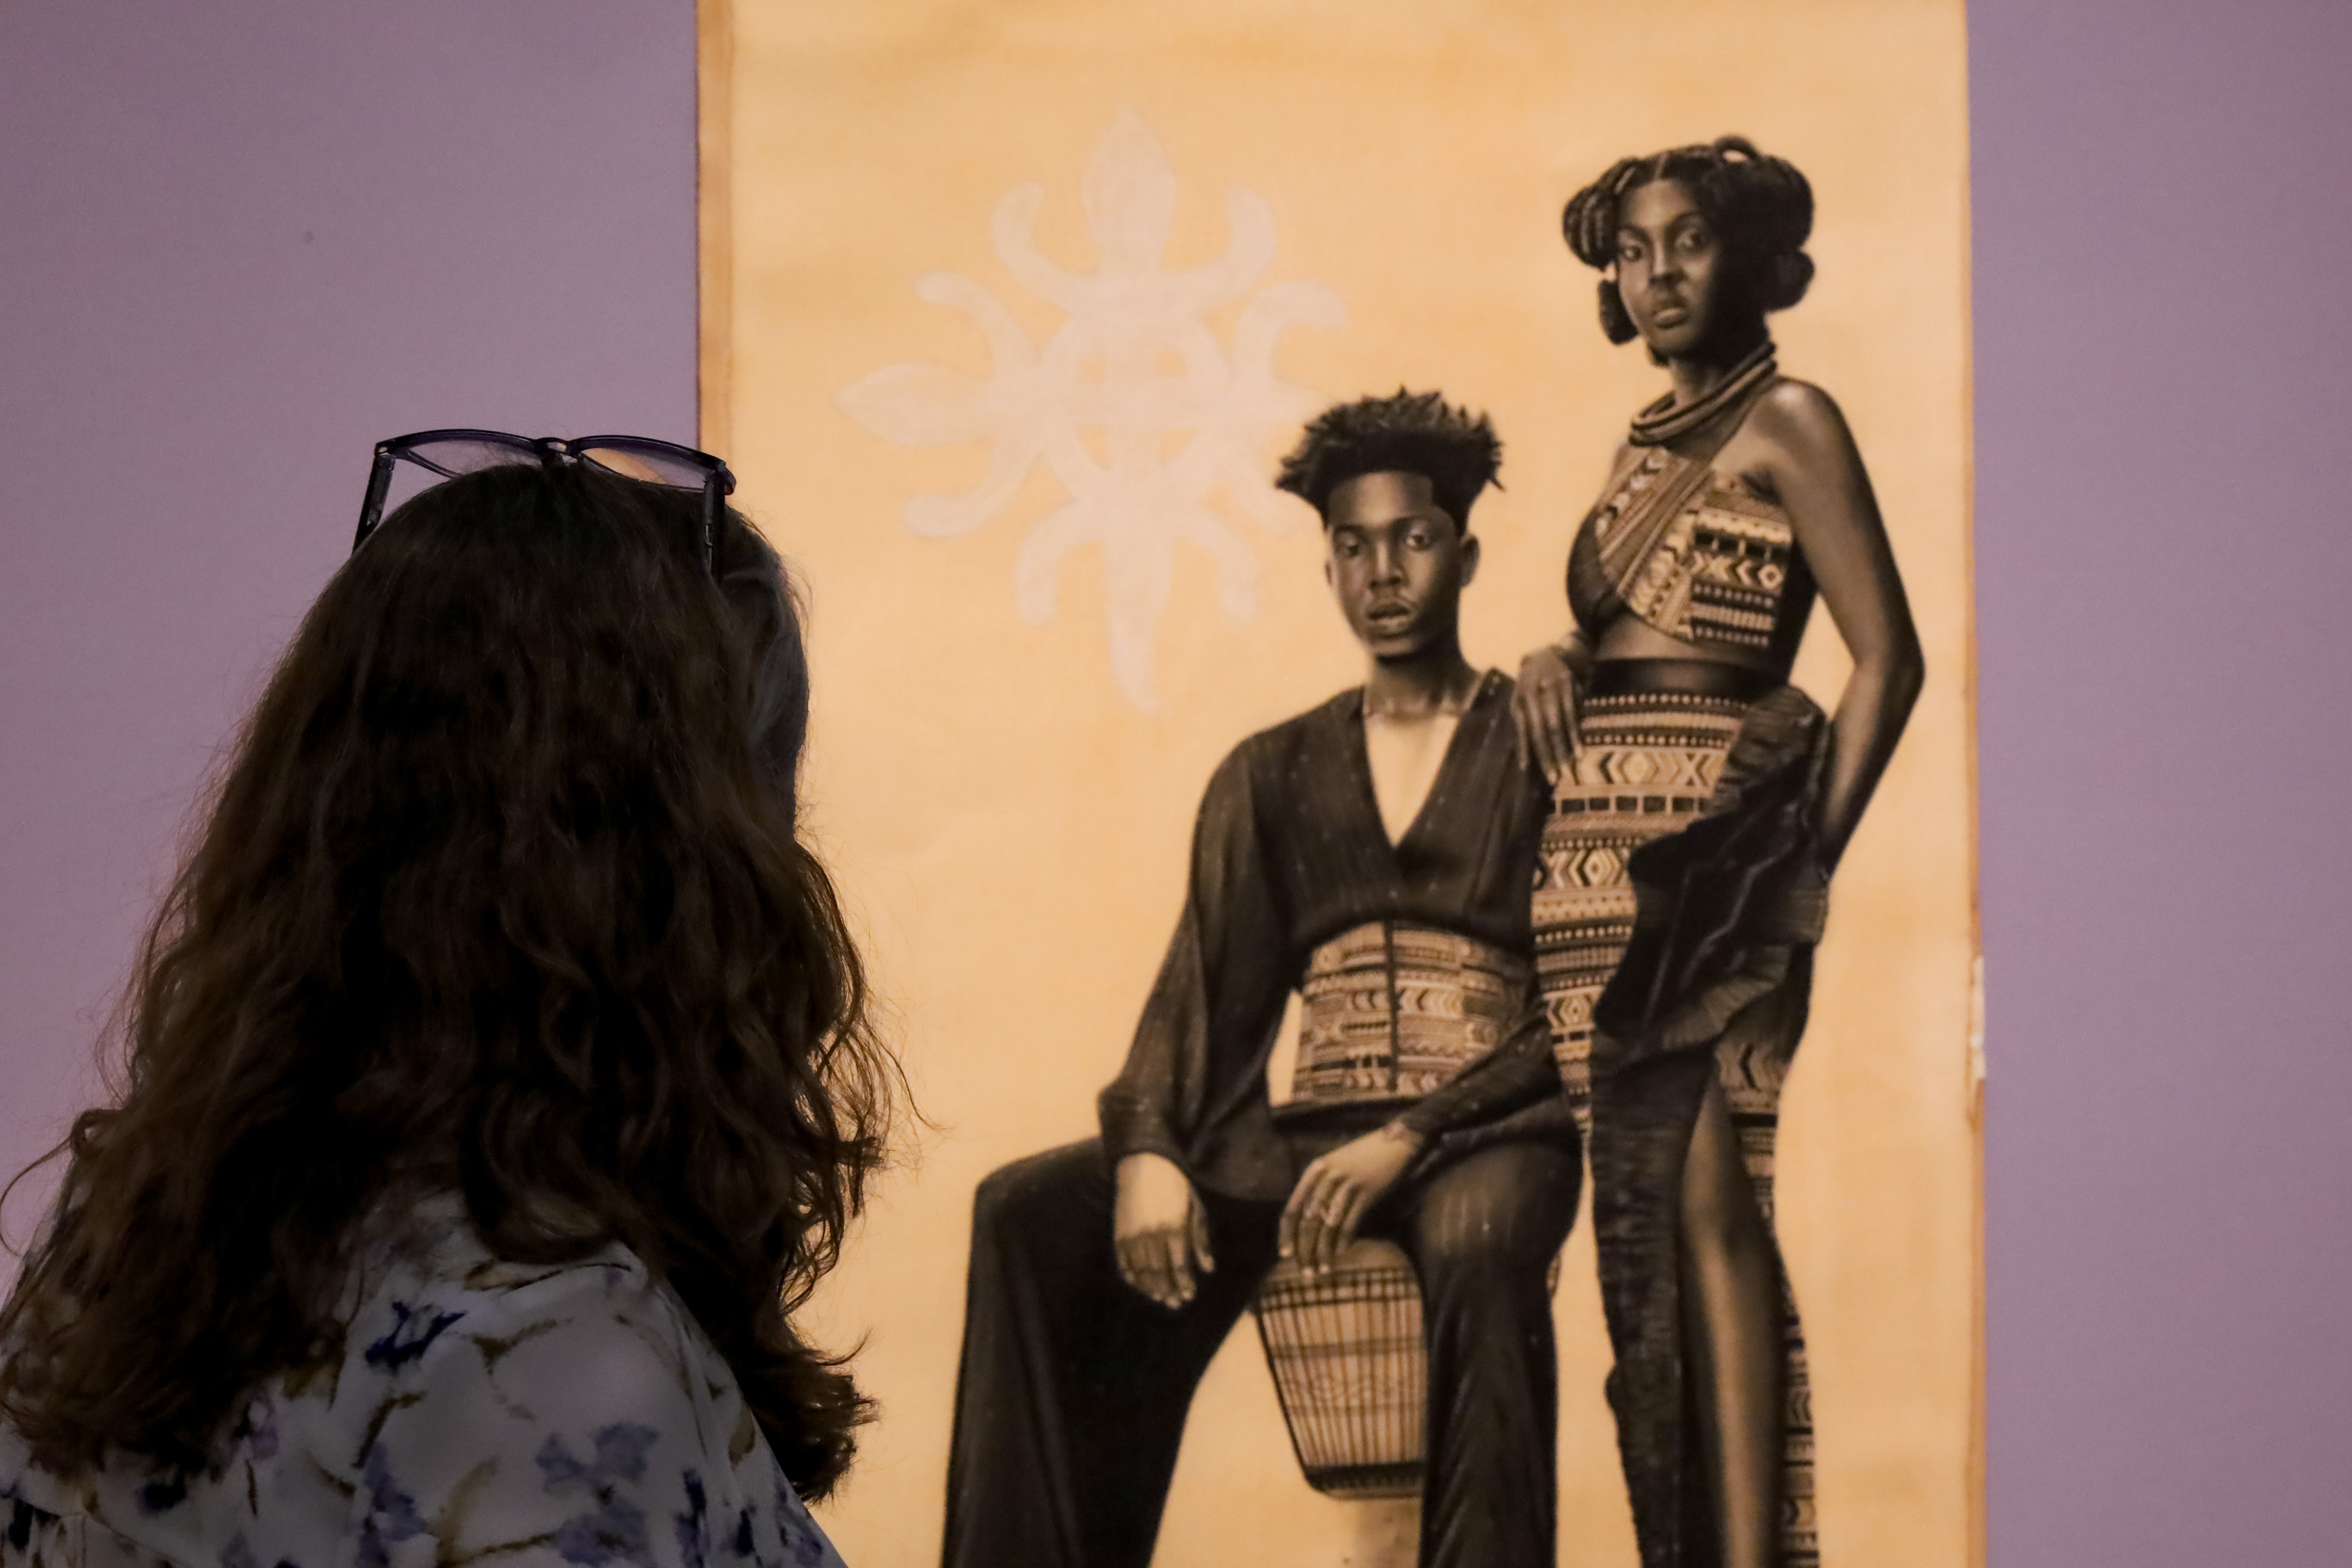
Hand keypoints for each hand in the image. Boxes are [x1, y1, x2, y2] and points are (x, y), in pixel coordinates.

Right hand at [1114, 1152, 1213, 1309]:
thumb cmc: (1176, 1185)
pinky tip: (1139, 1284)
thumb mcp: (1195, 1208)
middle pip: (1160, 1273)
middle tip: (1174, 1303)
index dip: (1183, 1284)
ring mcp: (1133, 1235)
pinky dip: (1131, 1276)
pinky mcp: (1119, 1233)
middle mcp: (1152, 1234)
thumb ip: (1200, 1240)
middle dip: (1168, 1291)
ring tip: (1159, 1297)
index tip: (1188, 1296)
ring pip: (1141, 1271)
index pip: (1179, 1266)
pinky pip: (1124, 1263)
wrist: (1144, 1164)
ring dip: (1150, 1287)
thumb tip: (1208, 1269)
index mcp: (1173, 1227)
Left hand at [1279, 1124, 1421, 1277]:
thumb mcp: (1334, 1167)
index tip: (1285, 1255)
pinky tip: (1341, 1254)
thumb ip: (1320, 1190)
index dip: (1287, 1234)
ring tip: (1323, 1271)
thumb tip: (1308, 1224)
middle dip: (1304, 1250)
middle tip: (1306, 1273)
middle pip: (1308, 1221)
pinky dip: (1343, 1241)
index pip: (1293, 1208)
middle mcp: (1326, 1177)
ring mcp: (1346, 1183)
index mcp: (1314, 1170)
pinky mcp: (1366, 1192)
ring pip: (1328, 1225)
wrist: (1394, 1142)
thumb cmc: (1362, 1157)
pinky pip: (1350, 1222)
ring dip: (1323, 1252)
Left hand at [1513, 644, 1582, 782]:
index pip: (1524, 728)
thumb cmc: (1530, 684)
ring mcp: (1554, 687)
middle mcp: (1535, 692)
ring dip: (1564, 747)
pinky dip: (1576, 734)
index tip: (1527, 770)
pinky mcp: (1570, 685)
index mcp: (1520, 697)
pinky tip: (1579, 750)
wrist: (1549, 653)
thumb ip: (1521, 726)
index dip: (1525, 749)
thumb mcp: (1520, 700)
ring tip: (1568, 767)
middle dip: (1547, 754)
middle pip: (1541, 728)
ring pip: (1559, 723)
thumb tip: (1523, 759)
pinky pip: (1574, 714)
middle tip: (1554, 777)